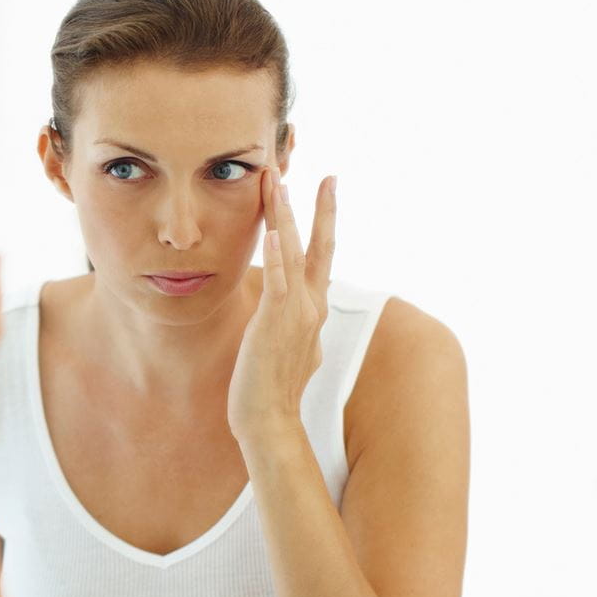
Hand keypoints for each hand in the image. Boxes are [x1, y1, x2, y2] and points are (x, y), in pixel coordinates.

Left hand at [226, 165, 336, 443]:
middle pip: (320, 247)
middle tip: (327, 177)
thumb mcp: (293, 350)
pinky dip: (277, 253)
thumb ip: (298, 328)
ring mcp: (296, 313)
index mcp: (313, 311)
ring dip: (285, 216)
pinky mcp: (275, 322)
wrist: (269, 419)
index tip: (326, 195)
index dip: (323, 225)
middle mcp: (311, 307)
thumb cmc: (273, 388)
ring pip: (293, 253)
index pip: (320, 258)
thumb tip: (304, 322)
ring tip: (279, 184)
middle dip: (321, 210)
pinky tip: (272, 229)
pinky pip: (278, 280)